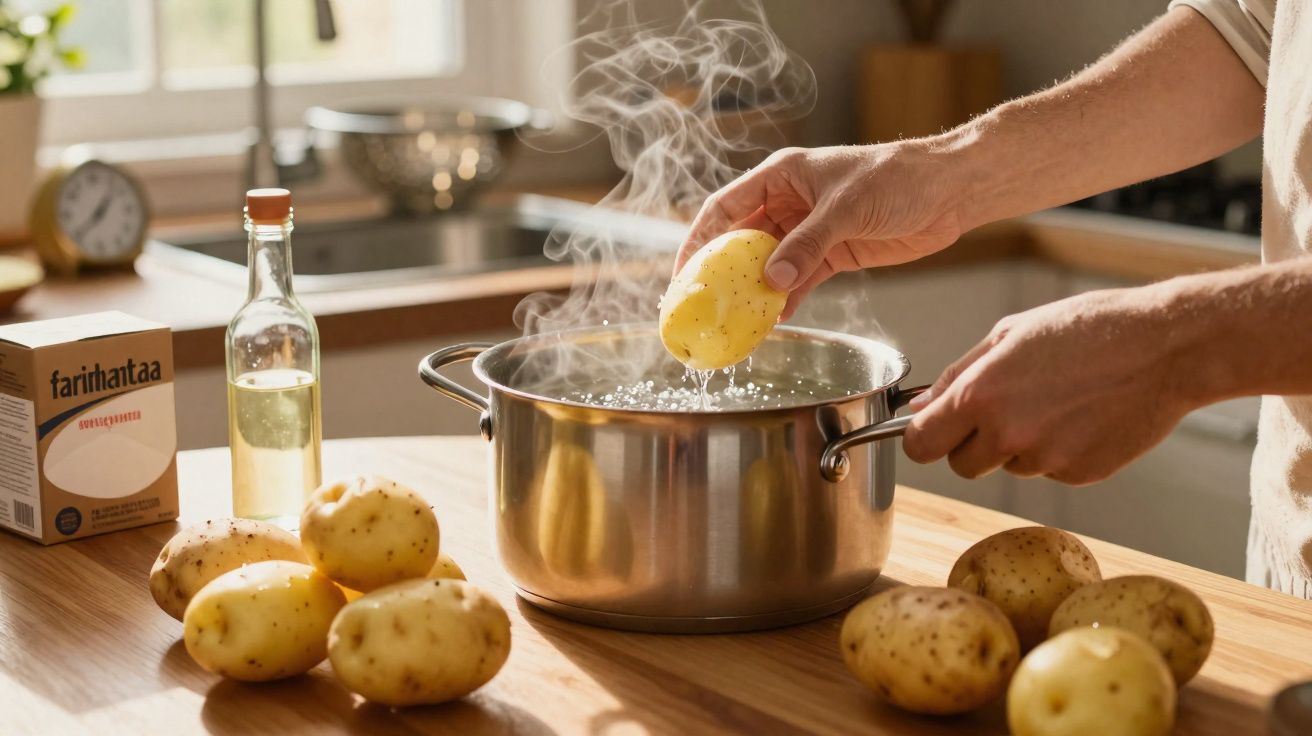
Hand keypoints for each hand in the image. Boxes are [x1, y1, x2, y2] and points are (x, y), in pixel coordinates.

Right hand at [675, 143, 965, 318]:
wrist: (948, 191)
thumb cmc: (897, 178)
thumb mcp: (846, 208)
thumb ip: (807, 244)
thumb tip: (771, 280)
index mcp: (782, 176)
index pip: (725, 208)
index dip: (699, 239)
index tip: (682, 272)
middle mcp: (789, 203)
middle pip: (741, 240)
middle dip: (721, 272)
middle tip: (701, 304)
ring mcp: (809, 231)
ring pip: (769, 265)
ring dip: (753, 291)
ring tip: (733, 320)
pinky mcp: (832, 255)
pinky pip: (798, 280)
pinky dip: (785, 300)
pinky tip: (771, 320)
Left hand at [901, 287, 1196, 484]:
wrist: (1166, 347)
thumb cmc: (1089, 328)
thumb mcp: (1010, 334)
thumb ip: (957, 374)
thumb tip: (919, 406)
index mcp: (981, 396)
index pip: (920, 445)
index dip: (923, 438)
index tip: (933, 429)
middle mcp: (1008, 434)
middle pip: (961, 466)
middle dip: (970, 444)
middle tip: (1002, 409)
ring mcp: (1046, 460)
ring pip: (1008, 467)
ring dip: (1018, 444)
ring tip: (1056, 401)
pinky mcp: (1079, 475)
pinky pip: (1049, 471)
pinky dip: (1057, 451)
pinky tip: (1082, 415)